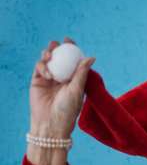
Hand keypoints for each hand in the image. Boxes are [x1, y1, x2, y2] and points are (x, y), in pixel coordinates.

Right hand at [27, 38, 94, 164]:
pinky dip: (43, 66)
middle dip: (57, 47)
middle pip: (58, 56)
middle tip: (57, 45)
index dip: (71, 48)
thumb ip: (82, 73)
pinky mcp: (37, 81)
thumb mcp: (78, 89)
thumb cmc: (68, 109)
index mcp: (74, 77)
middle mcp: (62, 76)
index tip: (69, 41)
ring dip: (48, 54)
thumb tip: (91, 56)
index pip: (72, 59)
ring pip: (47, 59)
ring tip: (51, 57)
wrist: (52, 123)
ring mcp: (49, 78)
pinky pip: (39, 67)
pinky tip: (48, 74)